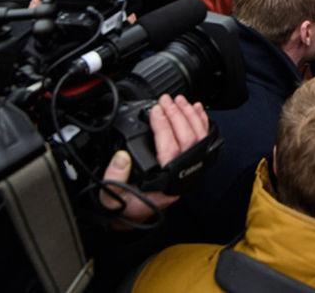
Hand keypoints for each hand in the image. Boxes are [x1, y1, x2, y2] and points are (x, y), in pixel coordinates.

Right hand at [100, 95, 208, 222]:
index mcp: (164, 183)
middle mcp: (180, 176)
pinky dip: (200, 122)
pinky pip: (202, 141)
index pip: (170, 150)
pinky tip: (196, 109)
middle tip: (166, 101)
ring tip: (179, 101)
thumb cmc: (125, 204)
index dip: (163, 127)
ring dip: (190, 116)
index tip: (155, 110)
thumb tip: (122, 156)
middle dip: (177, 116)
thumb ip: (115, 176)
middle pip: (187, 140)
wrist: (134, 213)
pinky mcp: (190, 163)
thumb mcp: (112, 195)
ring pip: (199, 139)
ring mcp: (189, 169)